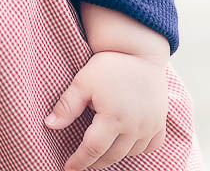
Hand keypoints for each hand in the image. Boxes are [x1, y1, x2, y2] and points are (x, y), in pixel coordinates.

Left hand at [46, 51, 167, 170]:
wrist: (141, 50)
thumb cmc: (111, 65)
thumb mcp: (83, 81)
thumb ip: (67, 105)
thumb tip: (49, 125)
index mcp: (113, 118)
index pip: (92, 150)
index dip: (79, 161)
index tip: (68, 168)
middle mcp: (134, 126)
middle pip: (111, 156)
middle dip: (94, 162)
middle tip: (83, 162)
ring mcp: (150, 125)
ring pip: (130, 153)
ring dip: (114, 156)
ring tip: (101, 152)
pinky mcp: (160, 121)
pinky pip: (151, 146)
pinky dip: (137, 149)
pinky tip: (126, 145)